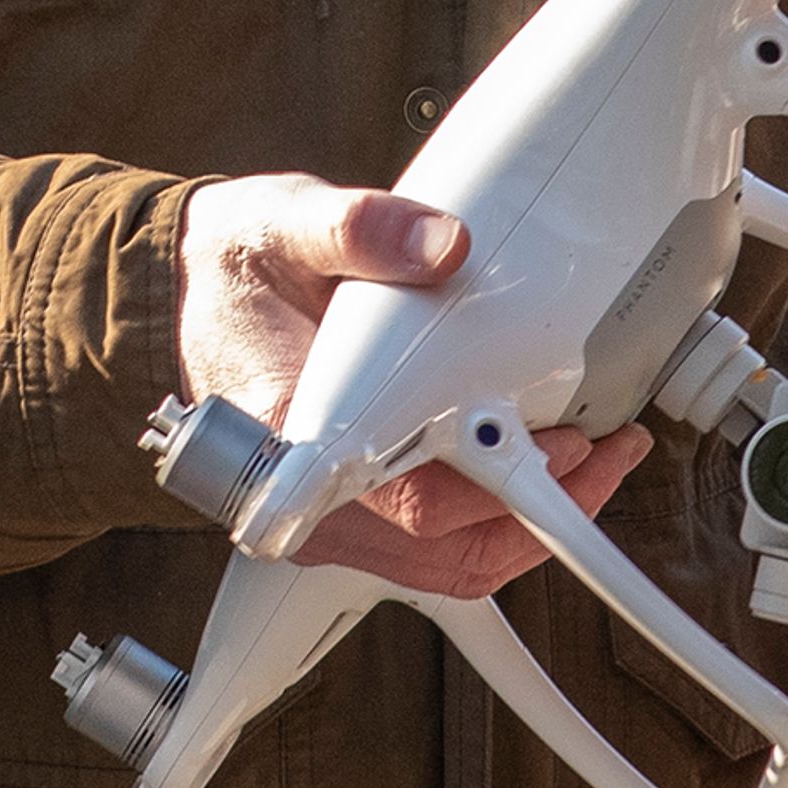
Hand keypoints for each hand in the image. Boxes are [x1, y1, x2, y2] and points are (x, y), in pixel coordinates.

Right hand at [176, 171, 651, 601]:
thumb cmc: (232, 273)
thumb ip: (361, 229)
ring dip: (530, 526)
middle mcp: (308, 494)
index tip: (559, 444)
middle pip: (444, 548)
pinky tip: (539, 472)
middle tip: (608, 447)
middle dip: (542, 507)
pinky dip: (496, 524)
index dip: (492, 481)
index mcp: (290, 432)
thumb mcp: (286, 223)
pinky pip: (434, 552)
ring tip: (596, 461)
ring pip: (447, 564)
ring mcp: (329, 514)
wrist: (180, 298)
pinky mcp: (349, 510)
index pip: (406, 494)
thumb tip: (444, 243)